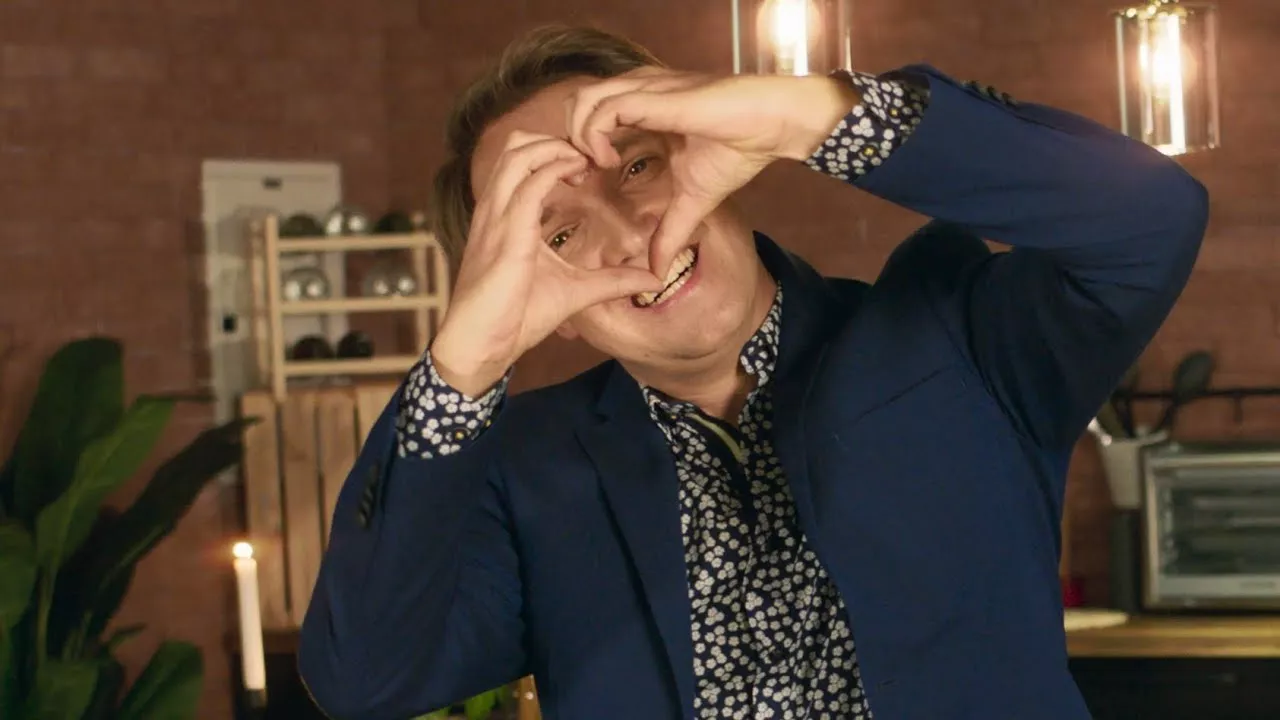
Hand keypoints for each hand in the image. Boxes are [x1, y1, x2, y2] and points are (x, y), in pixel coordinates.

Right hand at [431, 132, 664, 395]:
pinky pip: (529, 185)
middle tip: (591, 159)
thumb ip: (612, 281)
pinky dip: (555, 170)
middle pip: (517, 144)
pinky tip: (579, 176)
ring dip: (556, 148)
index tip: (589, 166)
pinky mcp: (505, 234)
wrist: (479, 346)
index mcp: (505, 216)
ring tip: (586, 163)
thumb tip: (652, 279)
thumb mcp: (575, 292)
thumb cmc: (515, 319)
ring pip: (519, 153)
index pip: (522, 160)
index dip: (556, 151)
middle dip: (556, 140)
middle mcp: (496, 209)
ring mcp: (496, 218)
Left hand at [565, 68, 858, 276]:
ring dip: (577, 138)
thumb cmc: (739, 149)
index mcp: (643, 111)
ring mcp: (642, 91)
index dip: (577, 148)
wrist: (771, 126)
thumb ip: (671, 232)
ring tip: (595, 168)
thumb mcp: (694, 200)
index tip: (584, 180)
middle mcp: (636, 94)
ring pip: (580, 102)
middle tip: (582, 176)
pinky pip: (601, 108)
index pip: (588, 116)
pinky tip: (607, 161)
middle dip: (567, 141)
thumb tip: (658, 271)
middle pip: (573, 105)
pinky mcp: (652, 95)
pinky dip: (593, 135)